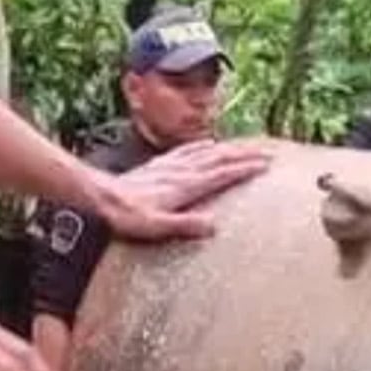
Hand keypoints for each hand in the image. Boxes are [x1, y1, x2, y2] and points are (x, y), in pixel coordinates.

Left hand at [89, 139, 271, 239]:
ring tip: (248, 146)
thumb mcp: (156, 227)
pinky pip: (187, 150)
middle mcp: (181, 171)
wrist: (101, 197)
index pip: (222, 173)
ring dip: (229, 147)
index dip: (245, 168)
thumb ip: (185, 226)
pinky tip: (208, 142)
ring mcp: (170, 165)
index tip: (267, 165)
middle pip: (220, 158)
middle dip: (246, 155)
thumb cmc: (127, 217)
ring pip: (206, 151)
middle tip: (269, 153)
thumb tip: (214, 225)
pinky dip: (203, 145)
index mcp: (185, 185)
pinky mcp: (160, 164)